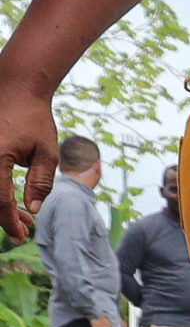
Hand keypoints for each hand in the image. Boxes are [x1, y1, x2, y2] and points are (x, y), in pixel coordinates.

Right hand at [0, 86, 59, 242]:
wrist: (16, 89)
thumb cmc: (34, 119)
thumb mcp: (47, 153)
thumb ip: (40, 182)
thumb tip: (34, 209)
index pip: (0, 200)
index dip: (10, 222)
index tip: (22, 237)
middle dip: (5, 218)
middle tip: (24, 231)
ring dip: (2, 207)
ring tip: (24, 218)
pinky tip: (13, 202)